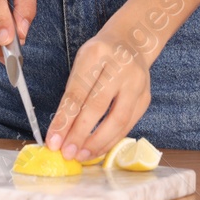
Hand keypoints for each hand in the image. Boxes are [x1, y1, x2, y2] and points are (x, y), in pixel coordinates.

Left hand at [45, 25, 154, 161]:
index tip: (53, 141)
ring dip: (98, 143)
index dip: (64, 119)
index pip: (78, 91)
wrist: (132, 43)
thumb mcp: (82, 63)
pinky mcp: (145, 97)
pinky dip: (111, 140)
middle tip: (67, 153)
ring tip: (81, 156)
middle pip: (99, 106)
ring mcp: (137, 82)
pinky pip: (128, 125)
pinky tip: (98, 149)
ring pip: (118, 120)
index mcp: (98, 53)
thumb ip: (73, 94)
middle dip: (81, 134)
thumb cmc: (101, 55)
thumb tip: (60, 131)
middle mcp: (121, 67)